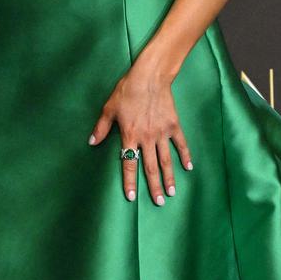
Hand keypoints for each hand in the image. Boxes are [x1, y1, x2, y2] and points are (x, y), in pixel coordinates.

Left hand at [88, 62, 192, 205]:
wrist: (149, 76)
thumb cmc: (127, 90)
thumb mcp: (109, 107)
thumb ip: (101, 127)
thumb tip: (91, 142)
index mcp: (130, 134)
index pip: (129, 162)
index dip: (129, 181)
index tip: (131, 197)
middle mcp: (147, 137)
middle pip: (150, 167)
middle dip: (154, 186)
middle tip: (158, 202)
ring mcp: (162, 132)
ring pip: (166, 160)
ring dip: (169, 177)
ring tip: (172, 193)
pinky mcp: (173, 125)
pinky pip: (180, 144)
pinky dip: (185, 155)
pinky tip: (189, 167)